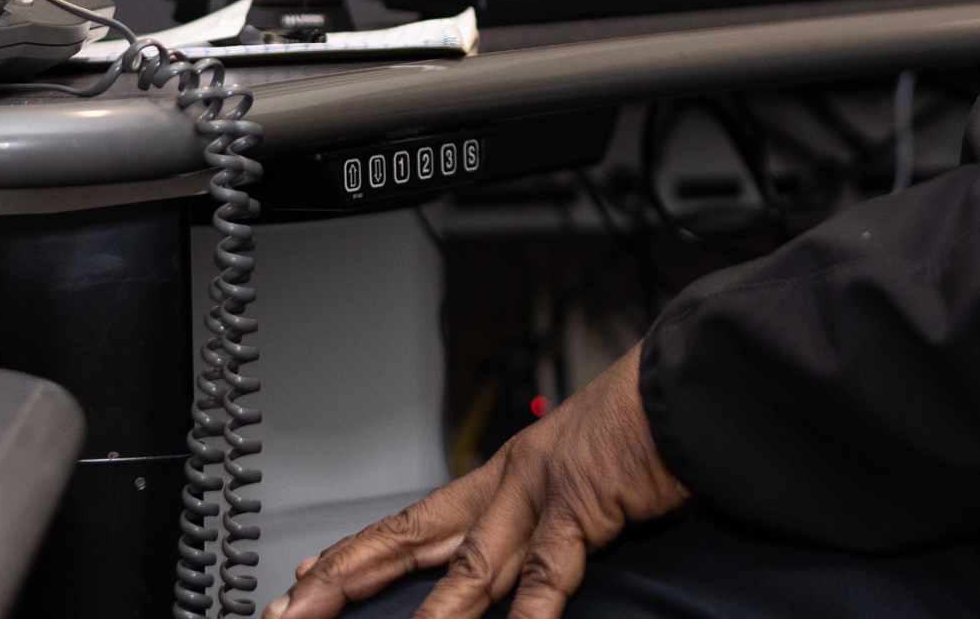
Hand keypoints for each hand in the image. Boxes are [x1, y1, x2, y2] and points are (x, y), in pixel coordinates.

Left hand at [266, 345, 687, 618]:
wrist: (689, 383)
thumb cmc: (645, 427)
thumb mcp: (578, 477)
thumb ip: (546, 528)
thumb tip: (526, 571)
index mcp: (502, 477)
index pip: (410, 526)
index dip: (355, 556)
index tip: (304, 580)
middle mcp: (507, 484)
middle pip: (407, 541)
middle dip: (344, 581)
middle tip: (289, 611)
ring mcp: (540, 494)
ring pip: (468, 571)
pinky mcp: (584, 503)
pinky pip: (548, 573)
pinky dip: (529, 615)